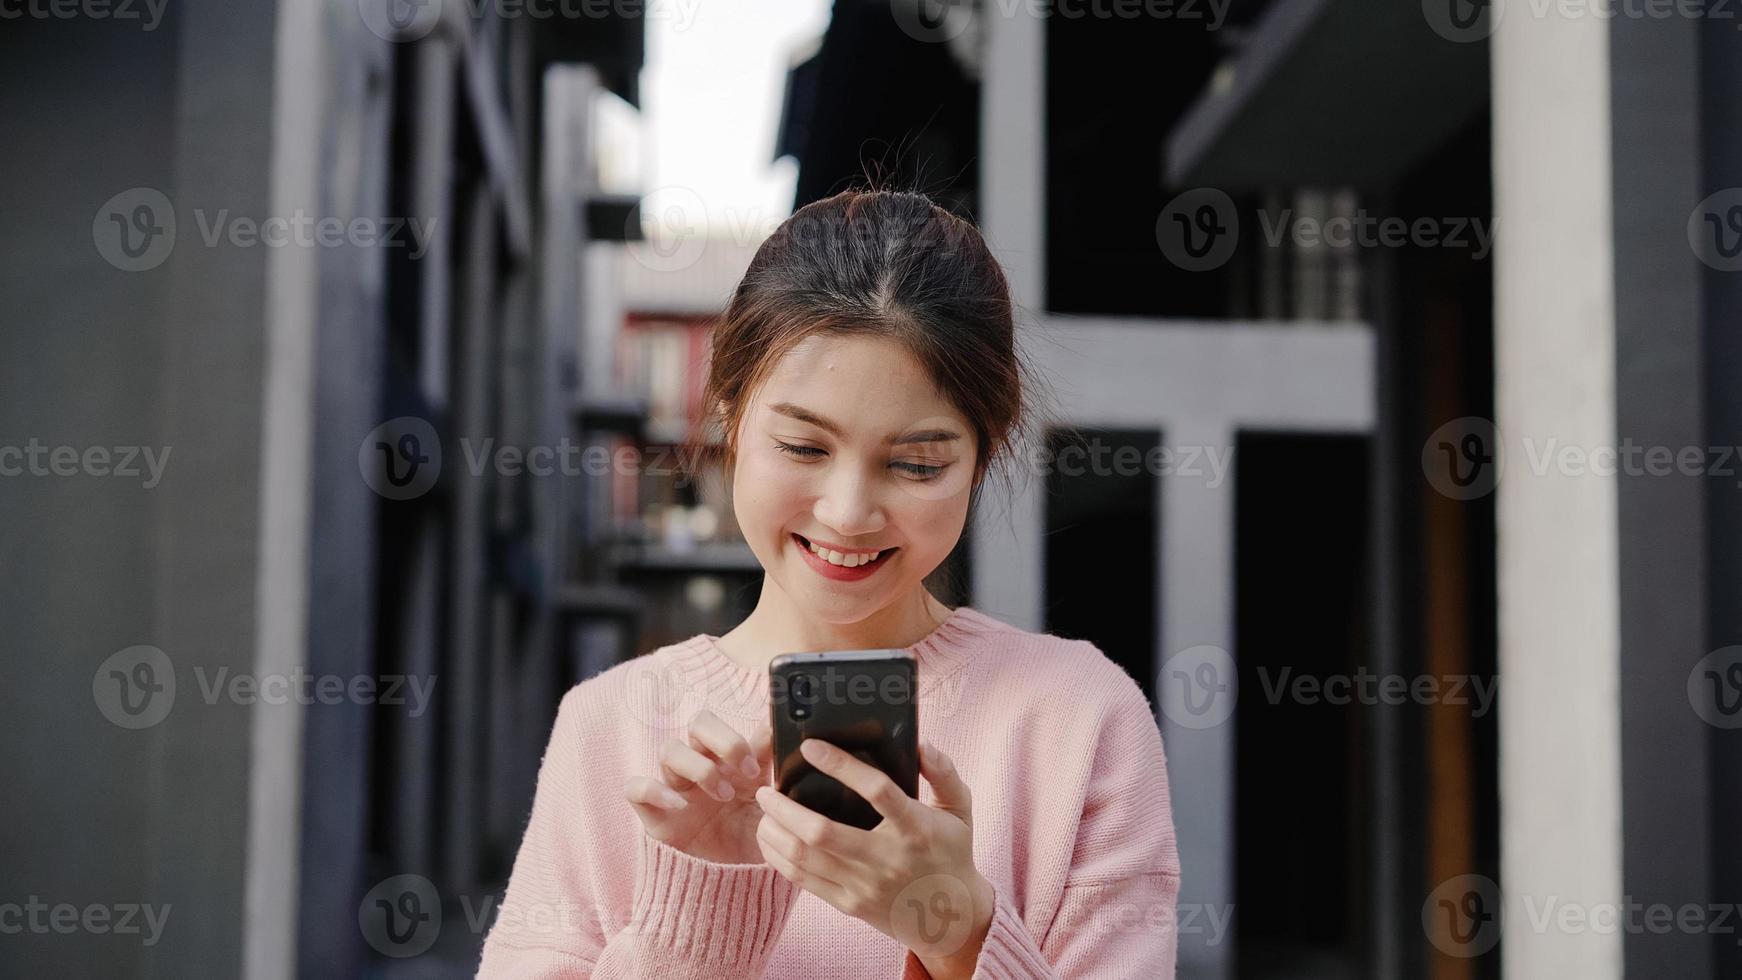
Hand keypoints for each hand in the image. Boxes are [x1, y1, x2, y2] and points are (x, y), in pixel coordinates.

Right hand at [624, 708, 771, 864]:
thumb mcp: (767, 808)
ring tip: (725, 796)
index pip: (730, 725)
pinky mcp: (653, 813)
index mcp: (730, 761)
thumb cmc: (750, 842)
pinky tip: (680, 806)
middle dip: (725, 739)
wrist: (732, 887)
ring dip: (699, 768)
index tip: (764, 756)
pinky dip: (654, 790)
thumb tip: (774, 734)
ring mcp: (675, 787)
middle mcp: (702, 767)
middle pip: (699, 723)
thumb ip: (770, 773)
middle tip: (748, 770)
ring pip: (669, 749)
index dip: (747, 732)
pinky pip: (636, 787)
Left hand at [752, 739, 994, 977]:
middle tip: (766, 788)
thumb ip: (945, 773)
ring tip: (763, 810)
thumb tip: (922, 744)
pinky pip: (803, 881)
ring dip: (775, 831)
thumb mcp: (960, 810)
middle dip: (785, 808)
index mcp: (915, 828)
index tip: (810, 745)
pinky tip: (770, 838)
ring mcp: (864, 885)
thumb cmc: (951, 854)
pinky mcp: (849, 904)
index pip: (876, 790)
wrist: (950, 920)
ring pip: (804, 858)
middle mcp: (886, 859)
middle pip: (822, 832)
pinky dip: (779, 858)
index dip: (841, 765)